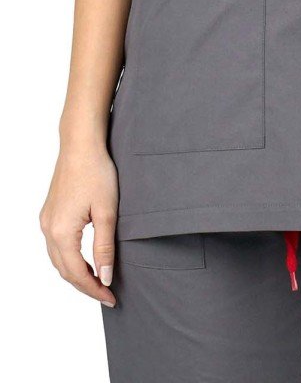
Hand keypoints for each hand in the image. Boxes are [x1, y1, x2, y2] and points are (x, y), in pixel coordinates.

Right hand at [39, 142, 118, 307]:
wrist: (81, 145)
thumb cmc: (96, 173)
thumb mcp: (107, 212)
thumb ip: (104, 248)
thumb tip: (104, 277)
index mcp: (61, 232)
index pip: (77, 273)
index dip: (94, 289)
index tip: (111, 298)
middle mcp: (48, 229)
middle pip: (65, 270)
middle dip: (85, 285)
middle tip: (107, 294)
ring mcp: (46, 221)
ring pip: (58, 260)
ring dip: (76, 273)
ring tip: (98, 281)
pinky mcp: (49, 213)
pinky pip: (56, 246)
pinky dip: (69, 259)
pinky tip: (84, 260)